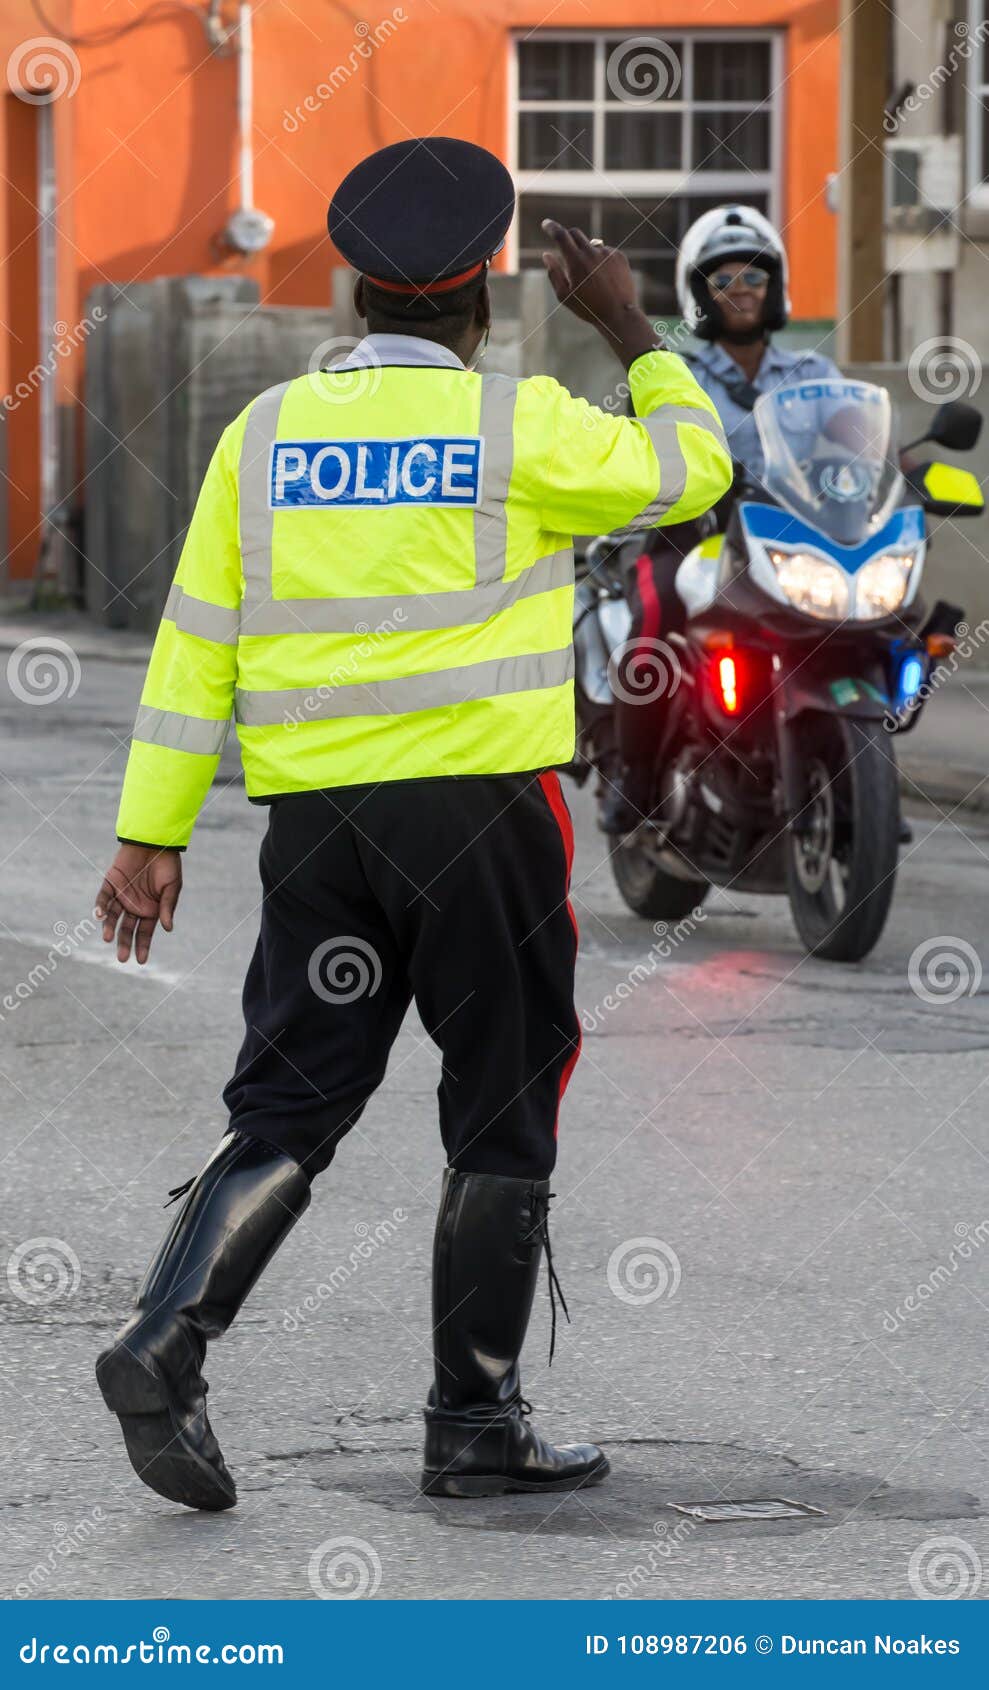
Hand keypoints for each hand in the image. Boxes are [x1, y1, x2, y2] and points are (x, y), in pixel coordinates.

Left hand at [95, 844, 182, 963]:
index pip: (144, 933)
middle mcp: (134, 906)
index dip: (142, 946)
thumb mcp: (172, 888)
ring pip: (112, 916)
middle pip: (127, 929)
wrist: (155, 841)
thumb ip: (167, 907)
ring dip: (109, 927)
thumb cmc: (167, 865)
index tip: (140, 961)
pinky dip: (100, 907)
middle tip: (122, 958)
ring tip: (108, 939)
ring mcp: (121, 895)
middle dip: (124, 943)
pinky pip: (103, 898)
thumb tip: (167, 929)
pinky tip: (98, 916)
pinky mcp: (110, 883)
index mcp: (150, 910)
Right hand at [540, 220, 660, 365]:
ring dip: (585, 253)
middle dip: (567, 237)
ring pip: (591, 244)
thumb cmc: (588, 308)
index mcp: (576, 262)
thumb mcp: (565, 295)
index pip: (561, 235)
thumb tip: (546, 255)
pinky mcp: (619, 256)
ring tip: (591, 277)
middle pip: (575, 233)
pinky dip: (600, 259)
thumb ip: (554, 273)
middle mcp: (592, 253)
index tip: (546, 224)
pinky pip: (605, 251)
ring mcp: (607, 253)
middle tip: (566, 249)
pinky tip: (604, 278)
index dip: (552, 227)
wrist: (619, 314)